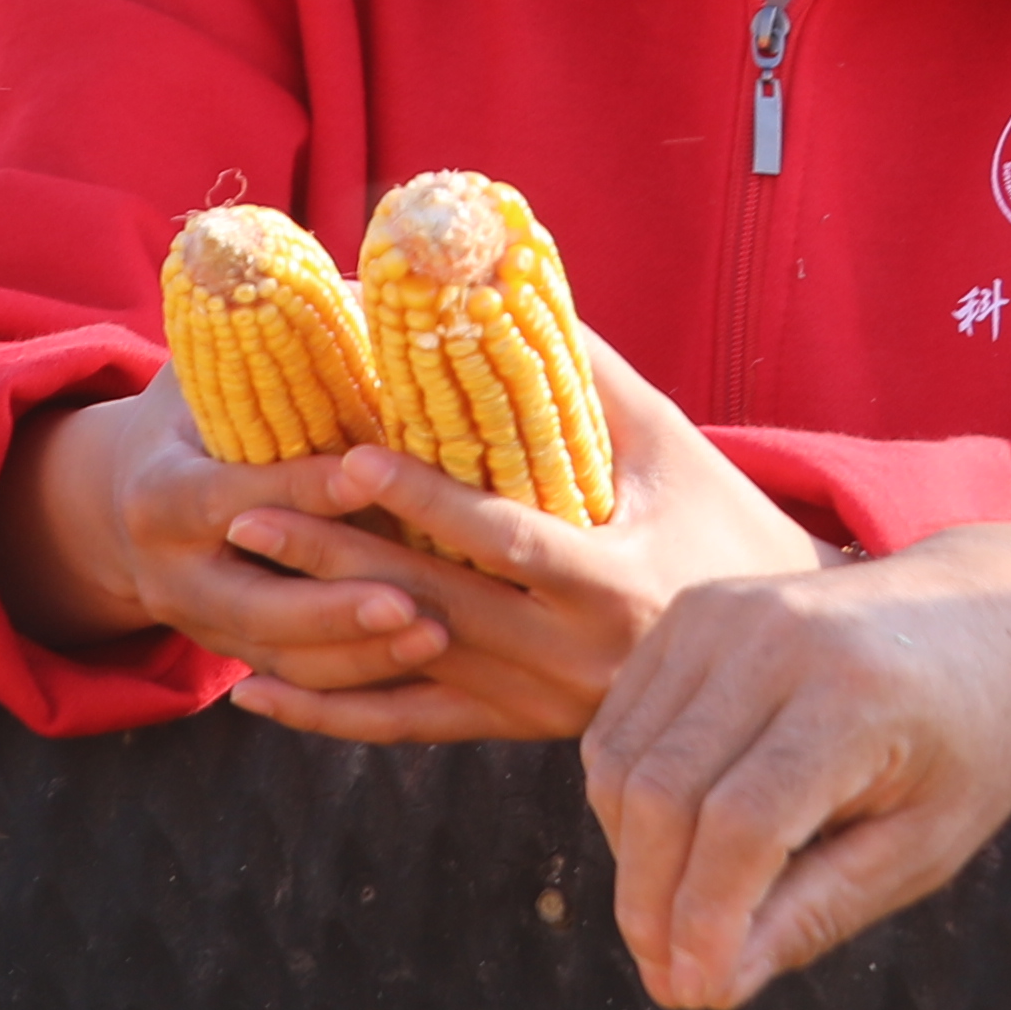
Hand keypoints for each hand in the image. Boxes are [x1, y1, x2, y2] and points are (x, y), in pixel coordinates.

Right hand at [0, 373, 472, 695]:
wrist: (122, 498)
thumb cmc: (200, 408)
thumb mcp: (215, 364)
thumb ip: (288, 333)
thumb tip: (388, 275)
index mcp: (161, 490)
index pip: (233, 494)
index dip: (303, 488)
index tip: (373, 476)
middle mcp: (171, 571)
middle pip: (252, 606)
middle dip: (335, 609)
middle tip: (418, 603)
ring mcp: (201, 626)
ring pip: (280, 660)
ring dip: (359, 657)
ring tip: (439, 636)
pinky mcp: (236, 658)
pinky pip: (298, 688)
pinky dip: (357, 682)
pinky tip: (425, 665)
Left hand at [218, 356, 828, 745]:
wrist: (775, 667)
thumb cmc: (720, 523)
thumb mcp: (669, 444)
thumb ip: (588, 373)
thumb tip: (510, 279)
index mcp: (613, 582)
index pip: (507, 539)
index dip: (427, 501)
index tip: (351, 457)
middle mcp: (571, 656)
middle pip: (432, 606)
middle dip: (335, 557)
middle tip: (247, 508)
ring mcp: (538, 703)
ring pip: (406, 673)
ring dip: (313, 633)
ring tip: (236, 580)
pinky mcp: (514, 731)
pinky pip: (408, 727)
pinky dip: (329, 713)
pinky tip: (257, 694)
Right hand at [581, 551, 1010, 1006]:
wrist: (995, 612)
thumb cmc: (972, 744)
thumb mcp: (925, 844)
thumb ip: (819, 912)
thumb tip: (712, 984)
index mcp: (854, 694)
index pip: (741, 824)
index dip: (705, 919)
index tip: (696, 993)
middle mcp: (776, 637)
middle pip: (662, 793)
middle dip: (649, 905)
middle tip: (671, 979)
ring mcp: (725, 611)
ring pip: (621, 761)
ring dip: (630, 860)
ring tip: (674, 924)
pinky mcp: (694, 607)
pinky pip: (620, 723)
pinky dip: (625, 801)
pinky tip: (671, 852)